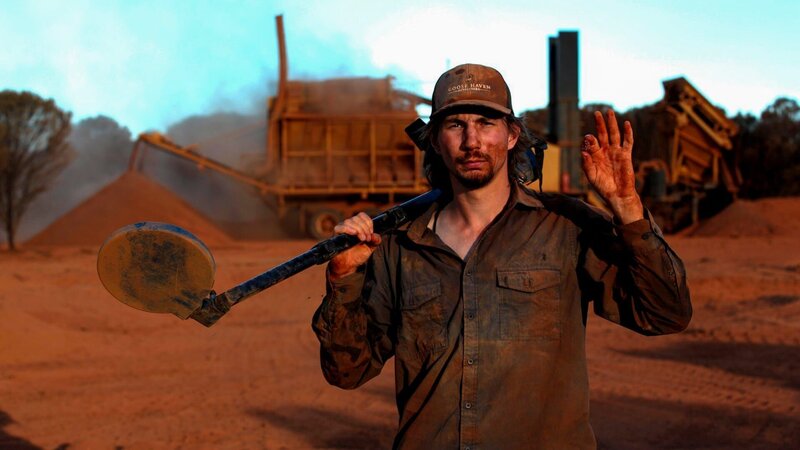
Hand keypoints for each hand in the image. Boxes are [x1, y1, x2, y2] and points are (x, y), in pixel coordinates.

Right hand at [327, 212, 381, 280]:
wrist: (349, 264)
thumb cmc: (358, 255)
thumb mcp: (370, 247)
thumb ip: (375, 241)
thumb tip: (375, 235)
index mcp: (358, 226)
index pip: (361, 215)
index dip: (368, 222)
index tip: (371, 232)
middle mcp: (349, 226)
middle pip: (356, 218)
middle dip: (364, 228)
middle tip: (367, 238)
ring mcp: (342, 230)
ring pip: (349, 221)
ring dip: (358, 229)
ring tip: (362, 239)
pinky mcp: (336, 236)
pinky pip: (339, 227)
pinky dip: (347, 229)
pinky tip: (353, 233)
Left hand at [582, 109, 643, 223]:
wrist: (617, 194)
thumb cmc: (603, 187)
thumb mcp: (591, 176)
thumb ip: (586, 164)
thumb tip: (583, 151)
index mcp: (595, 156)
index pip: (591, 143)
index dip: (589, 140)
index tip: (587, 138)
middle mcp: (605, 151)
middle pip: (602, 134)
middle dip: (600, 124)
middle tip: (596, 113)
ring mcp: (616, 152)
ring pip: (614, 134)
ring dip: (612, 123)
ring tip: (609, 112)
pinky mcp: (626, 155)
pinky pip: (628, 142)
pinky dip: (628, 133)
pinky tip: (626, 123)